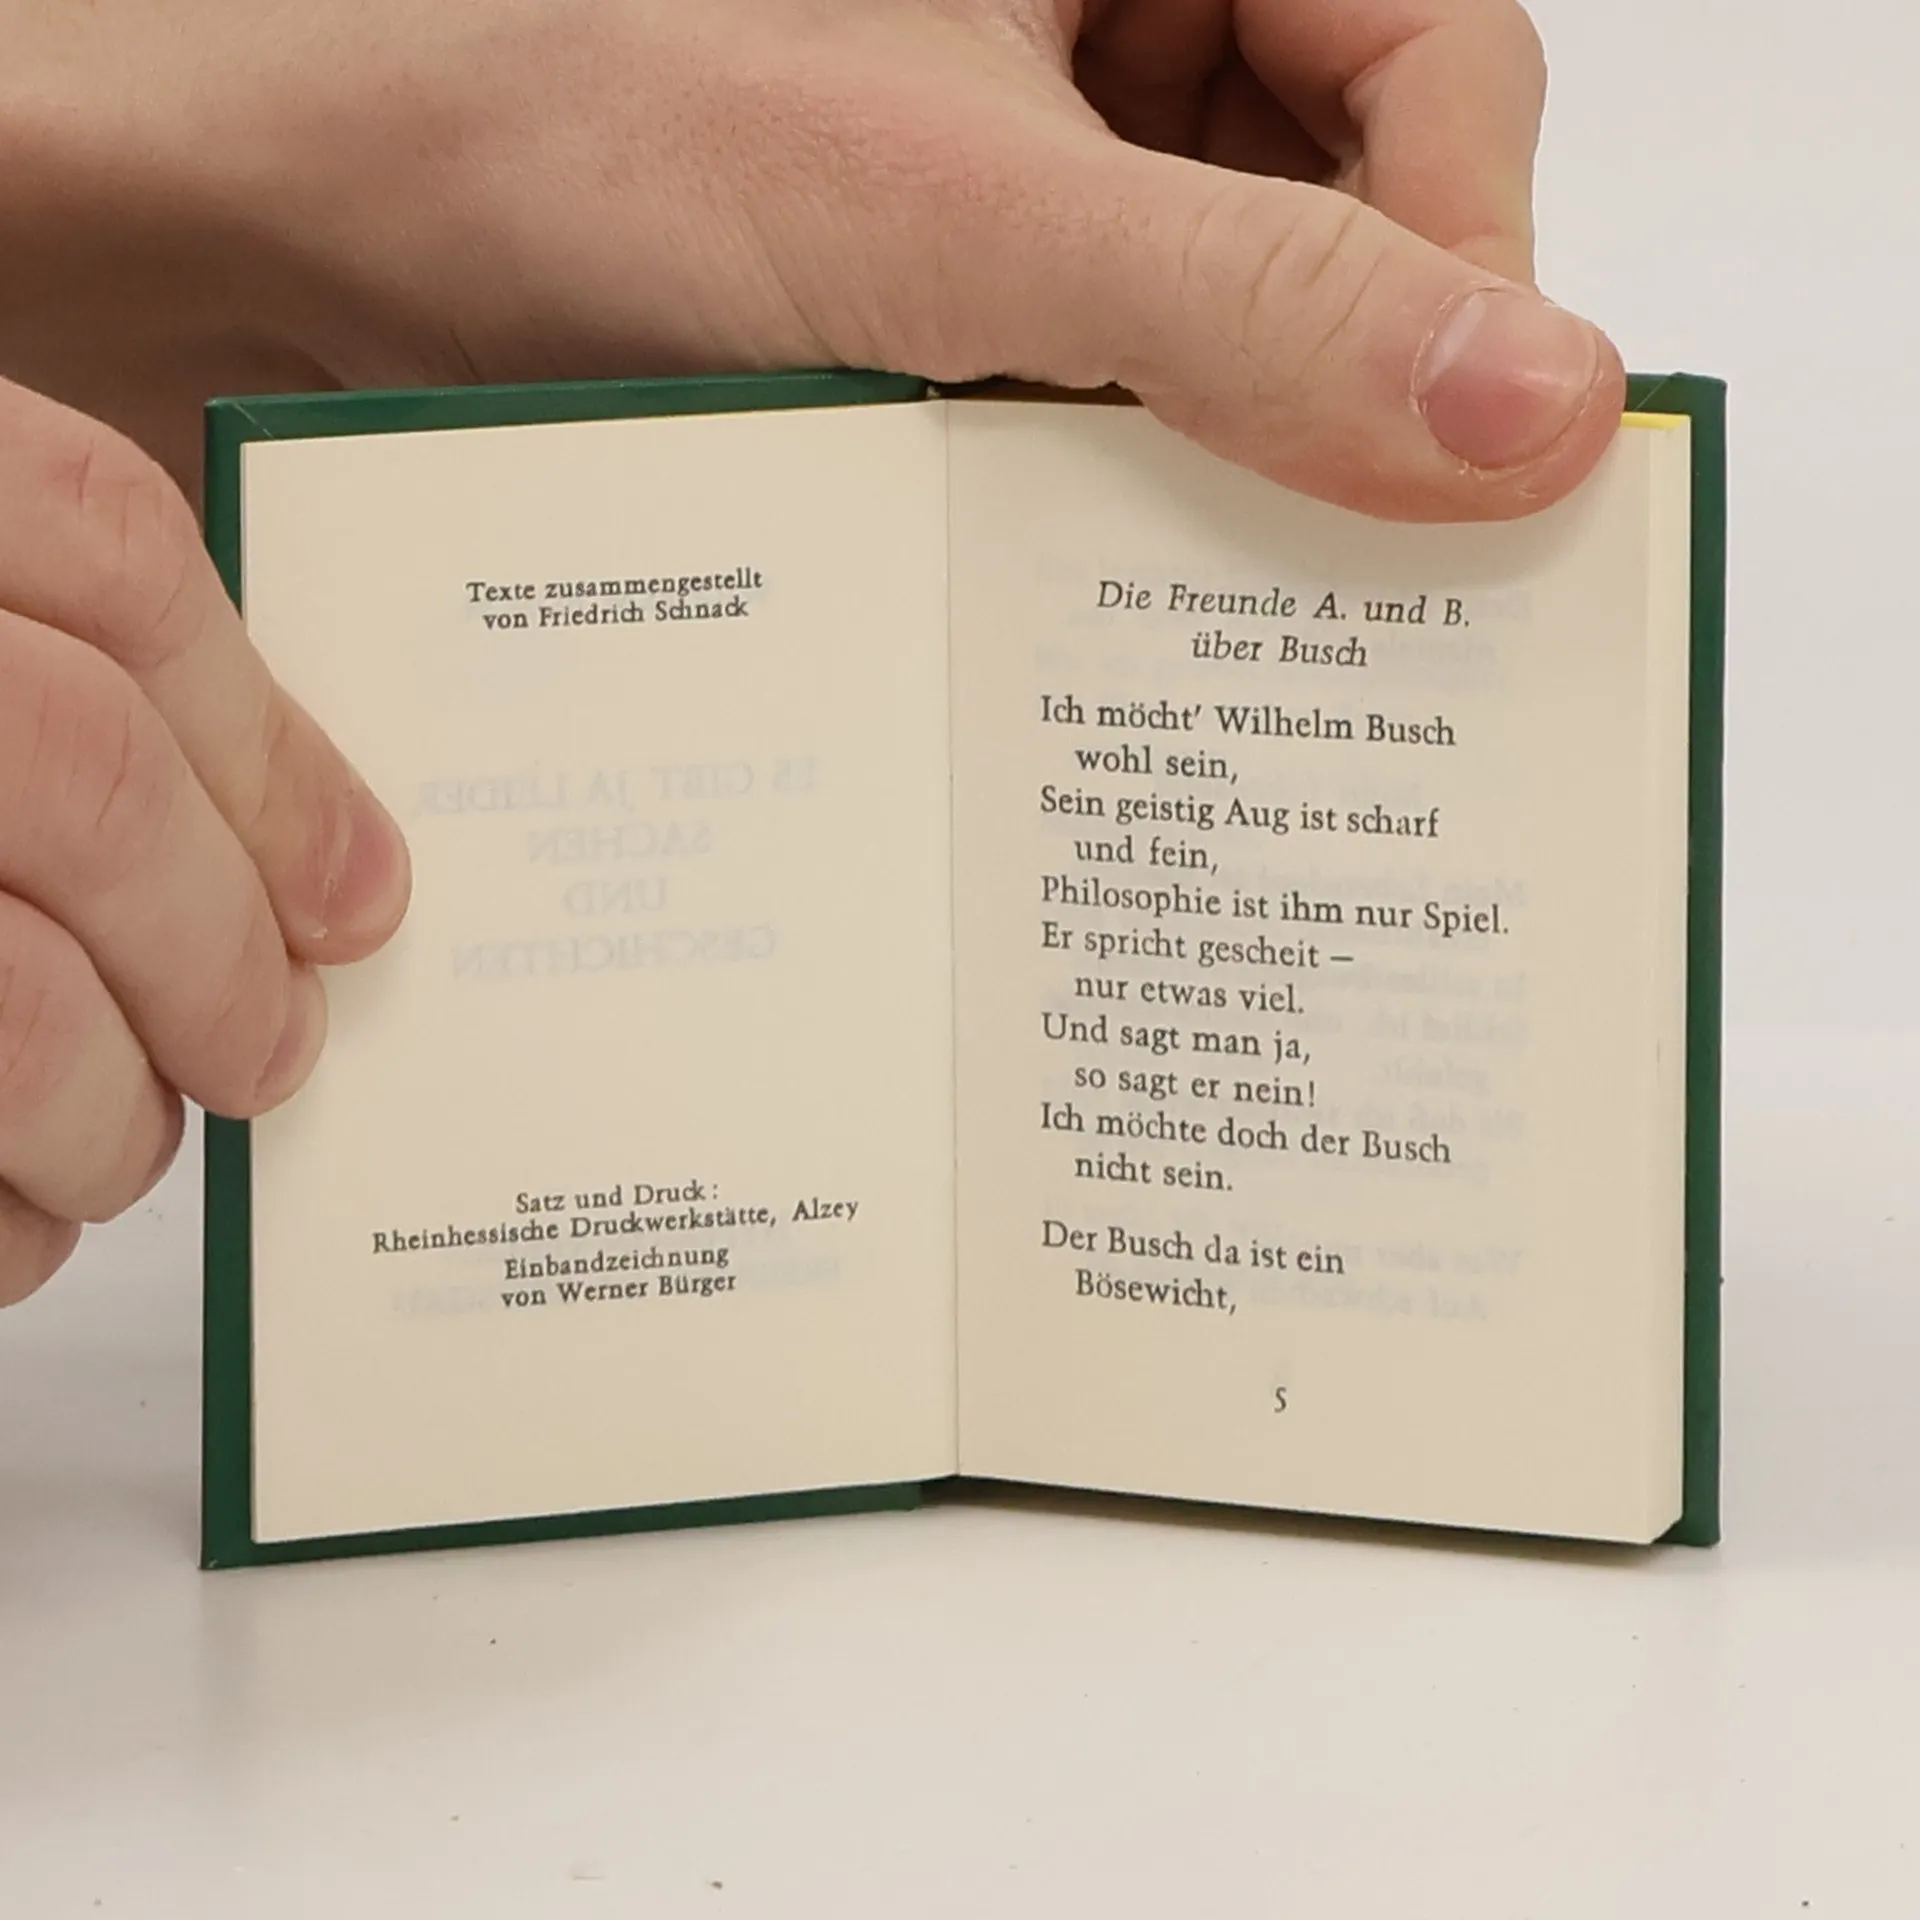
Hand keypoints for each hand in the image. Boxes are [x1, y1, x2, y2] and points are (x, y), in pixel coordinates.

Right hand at [0, 379, 409, 1303]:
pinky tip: (10, 1224)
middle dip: (217, 952)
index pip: (99, 540)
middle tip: (271, 1051)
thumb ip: (38, 674)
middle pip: (80, 775)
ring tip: (127, 1146)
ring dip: (106, 1112)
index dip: (264, 741)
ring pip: (5, 1007)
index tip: (358, 894)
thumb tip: (308, 872)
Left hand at [10, 0, 1620, 515]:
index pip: (1436, 63)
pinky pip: (1111, 380)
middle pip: (1343, 205)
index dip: (1470, 258)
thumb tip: (1534, 407)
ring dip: (1214, 454)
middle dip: (1338, 386)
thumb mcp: (953, 216)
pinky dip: (1110, 478)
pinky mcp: (966, 274)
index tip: (1473, 455)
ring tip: (1174, 577)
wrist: (331, 218)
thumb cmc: (581, 127)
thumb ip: (1242, 310)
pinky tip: (1074, 562)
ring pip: (1226, 313)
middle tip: (1335, 561)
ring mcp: (1040, 151)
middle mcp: (1113, 9)